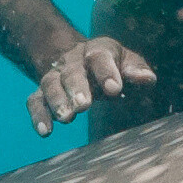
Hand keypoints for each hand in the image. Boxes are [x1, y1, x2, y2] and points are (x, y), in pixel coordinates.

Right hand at [29, 36, 156, 135]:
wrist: (79, 57)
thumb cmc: (111, 64)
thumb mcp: (126, 61)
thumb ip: (136, 69)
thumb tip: (148, 79)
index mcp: (97, 50)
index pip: (100, 56)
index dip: (106, 71)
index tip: (114, 89)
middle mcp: (72, 62)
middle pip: (72, 72)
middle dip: (77, 87)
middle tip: (84, 105)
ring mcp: (55, 76)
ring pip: (51, 84)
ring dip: (57, 101)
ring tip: (66, 118)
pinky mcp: (42, 92)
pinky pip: (35, 101)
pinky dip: (38, 115)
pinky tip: (45, 132)